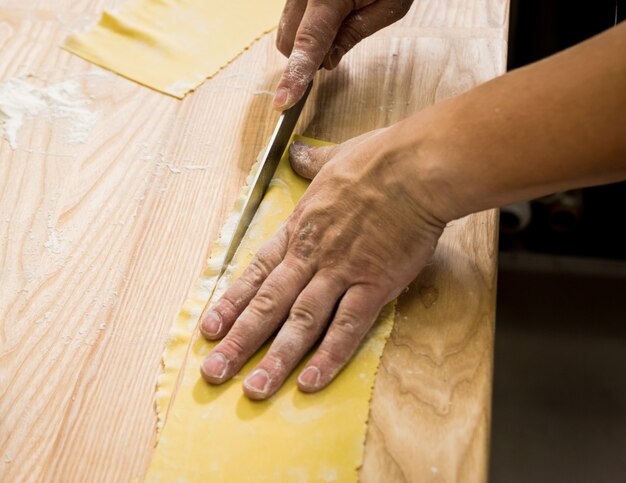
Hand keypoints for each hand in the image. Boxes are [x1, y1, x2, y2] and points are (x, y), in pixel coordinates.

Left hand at [199, 126, 448, 399]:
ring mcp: (341, 273)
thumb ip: (311, 162)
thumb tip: (297, 150)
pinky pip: (348, 327)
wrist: (414, 168)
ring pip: (300, 323)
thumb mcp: (334, 156)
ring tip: (254, 390)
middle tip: (213, 373)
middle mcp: (312, 256)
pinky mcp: (373, 285)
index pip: (257, 272)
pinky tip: (311, 382)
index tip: (209, 329)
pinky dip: (329, 356)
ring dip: (275, 358)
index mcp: (300, 229)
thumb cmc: (377, 159)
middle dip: (238, 341)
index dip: (231, 303)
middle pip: (268, 305)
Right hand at [273, 0, 413, 109]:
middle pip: (288, 40)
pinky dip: (305, 25)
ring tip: (338, 22)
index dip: (295, 76)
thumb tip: (327, 62)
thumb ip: (354, 34)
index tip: (283, 101)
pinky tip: (330, 15)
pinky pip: (291, 14)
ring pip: (286, 28)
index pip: (308, 44)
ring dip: (305, 39)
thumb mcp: (389, 5)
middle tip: (339, 45)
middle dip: (306, 56)